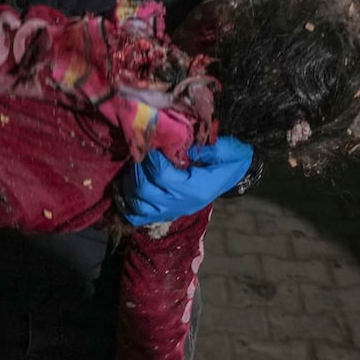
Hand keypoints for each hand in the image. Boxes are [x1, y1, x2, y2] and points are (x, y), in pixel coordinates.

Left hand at [118, 136, 253, 225]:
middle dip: (138, 168)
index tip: (152, 144)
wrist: (229, 176)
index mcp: (196, 188)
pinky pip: (136, 215)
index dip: (151, 158)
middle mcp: (180, 203)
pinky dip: (128, 202)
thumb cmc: (228, 161)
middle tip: (140, 154)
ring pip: (137, 203)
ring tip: (135, 167)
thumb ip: (214, 149)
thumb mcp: (231, 152)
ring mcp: (170, 211)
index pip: (161, 175)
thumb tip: (188, 147)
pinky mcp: (162, 214)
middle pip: (144, 190)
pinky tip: (131, 185)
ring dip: (131, 183)